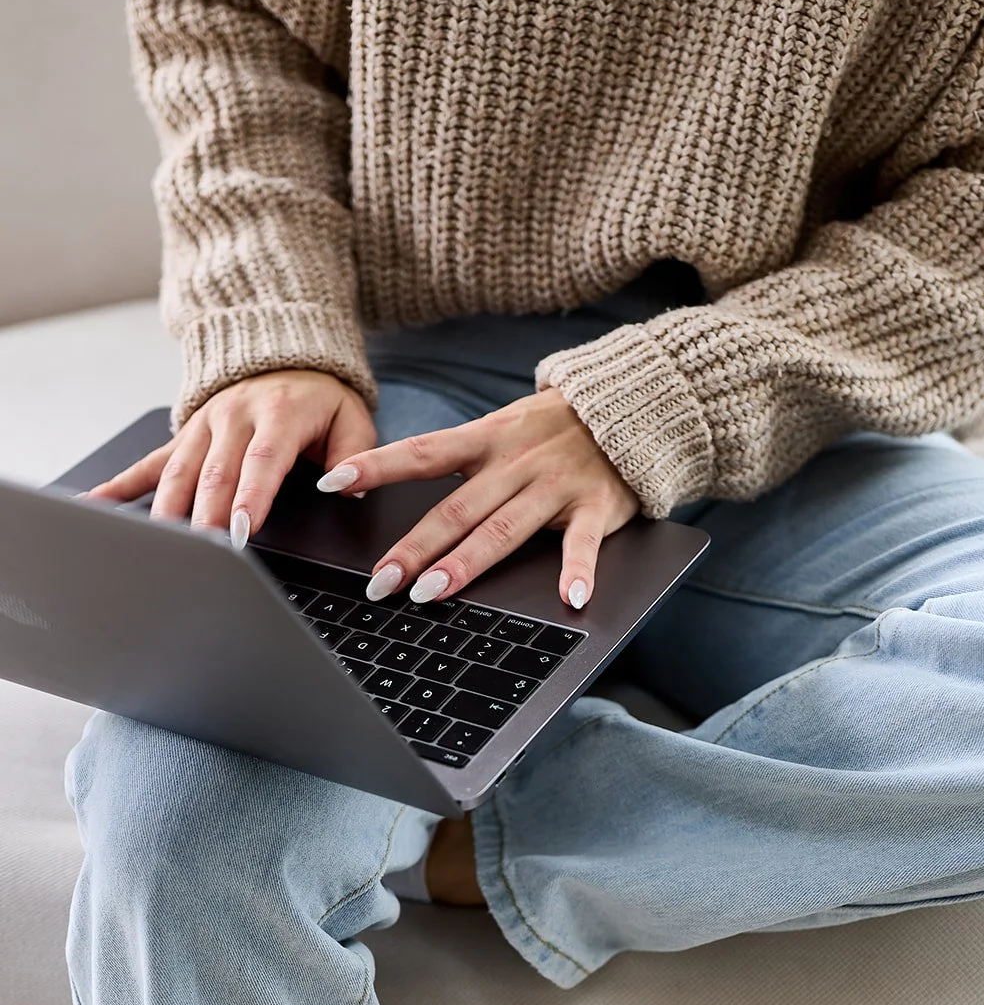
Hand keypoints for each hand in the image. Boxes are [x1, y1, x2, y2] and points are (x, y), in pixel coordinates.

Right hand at [86, 370, 376, 547]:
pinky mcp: (184, 434)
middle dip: (207, 515)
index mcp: (278, 413)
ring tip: (161, 546)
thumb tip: (346, 487)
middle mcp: (234, 416)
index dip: (250, 496)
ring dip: (168, 510)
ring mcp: (203, 425)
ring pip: (179, 471)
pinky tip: (95, 505)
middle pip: (215, 473)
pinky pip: (149, 461)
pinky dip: (120, 484)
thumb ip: (353, 452)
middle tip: (204, 553)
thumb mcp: (351, 416)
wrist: (283, 351)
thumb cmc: (320, 397)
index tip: (242, 529)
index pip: (262, 460)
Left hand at [316, 387, 638, 608]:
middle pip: (456, 508)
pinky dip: (578, 572)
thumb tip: (401, 485)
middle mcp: (515, 462)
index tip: (331, 481)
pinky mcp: (597, 506)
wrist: (630, 404)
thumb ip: (461, 457)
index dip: (375, 466)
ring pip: (505, 528)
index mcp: (487, 439)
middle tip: (380, 582)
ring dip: (467, 563)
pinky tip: (569, 600)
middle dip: (414, 547)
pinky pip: (584, 544)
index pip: (421, 453)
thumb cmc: (555, 427)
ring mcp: (555, 485)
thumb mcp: (503, 428)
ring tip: (433, 593)